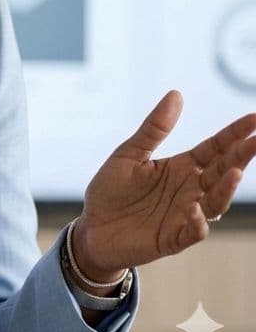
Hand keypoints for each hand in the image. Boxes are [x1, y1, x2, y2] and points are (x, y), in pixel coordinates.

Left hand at [74, 90, 255, 281]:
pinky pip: (193, 231)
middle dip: (241, 156)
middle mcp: (190, 189)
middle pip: (222, 170)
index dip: (234, 134)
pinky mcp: (173, 238)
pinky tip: (194, 209)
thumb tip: (176, 94)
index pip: (214, 148)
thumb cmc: (111, 190)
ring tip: (235, 171)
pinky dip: (197, 221)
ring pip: (215, 202)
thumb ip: (154, 128)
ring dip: (226, 188)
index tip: (254, 119)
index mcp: (181, 167)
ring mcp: (185, 214)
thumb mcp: (129, 153)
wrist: (92, 228)